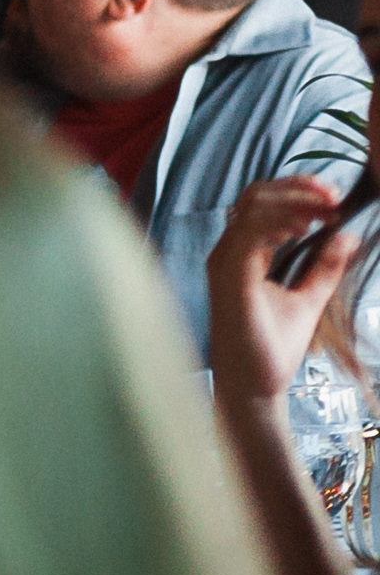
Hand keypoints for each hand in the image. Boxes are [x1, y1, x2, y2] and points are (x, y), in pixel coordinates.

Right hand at [212, 176, 356, 402]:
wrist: (253, 385)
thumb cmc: (270, 347)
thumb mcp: (308, 300)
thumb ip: (325, 268)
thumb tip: (349, 236)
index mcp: (242, 254)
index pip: (262, 204)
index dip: (298, 193)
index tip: (335, 199)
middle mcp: (228, 251)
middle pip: (255, 196)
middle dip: (298, 189)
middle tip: (335, 197)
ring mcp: (226, 262)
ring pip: (251, 207)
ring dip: (292, 200)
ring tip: (326, 209)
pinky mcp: (231, 276)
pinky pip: (249, 233)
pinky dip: (278, 222)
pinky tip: (304, 228)